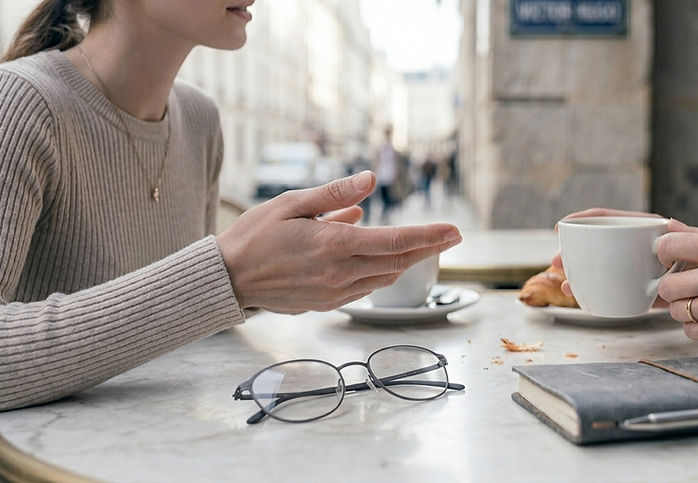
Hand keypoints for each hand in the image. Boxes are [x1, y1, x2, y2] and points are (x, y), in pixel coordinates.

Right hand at [217, 171, 461, 312]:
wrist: (228, 278)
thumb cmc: (255, 235)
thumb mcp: (292, 202)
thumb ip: (335, 193)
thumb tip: (370, 179)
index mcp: (333, 245)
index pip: (395, 241)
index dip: (429, 236)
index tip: (455, 230)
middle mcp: (339, 273)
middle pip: (398, 261)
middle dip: (429, 247)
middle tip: (454, 236)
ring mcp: (335, 292)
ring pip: (386, 277)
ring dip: (408, 261)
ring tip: (428, 245)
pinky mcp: (329, 303)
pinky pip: (367, 287)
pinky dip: (383, 272)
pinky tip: (388, 259)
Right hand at [553, 208, 664, 305]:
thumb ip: (688, 235)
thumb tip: (670, 225)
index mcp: (647, 230)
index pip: (610, 218)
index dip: (585, 220)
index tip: (563, 227)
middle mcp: (637, 248)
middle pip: (598, 246)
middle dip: (573, 253)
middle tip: (556, 262)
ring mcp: (635, 269)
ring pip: (600, 269)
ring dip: (578, 276)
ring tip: (565, 284)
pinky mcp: (639, 291)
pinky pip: (613, 290)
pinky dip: (594, 294)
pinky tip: (582, 298)